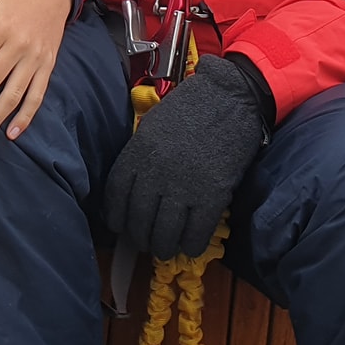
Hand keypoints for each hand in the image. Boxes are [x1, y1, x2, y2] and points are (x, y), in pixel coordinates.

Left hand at [104, 54, 266, 259]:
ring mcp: (183, 186)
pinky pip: (196, 233)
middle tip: (145, 241)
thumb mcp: (153, 127)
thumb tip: (133, 188)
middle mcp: (155, 173)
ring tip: (165, 248)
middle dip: (139, 237)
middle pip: (138, 220)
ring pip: (164, 233)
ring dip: (163, 247)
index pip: (115, 197)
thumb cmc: (190, 107)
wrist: (229, 96)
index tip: (119, 226)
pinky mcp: (212, 195)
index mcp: (137, 153)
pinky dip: (191, 245)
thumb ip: (140, 157)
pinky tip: (190, 246)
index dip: (115, 217)